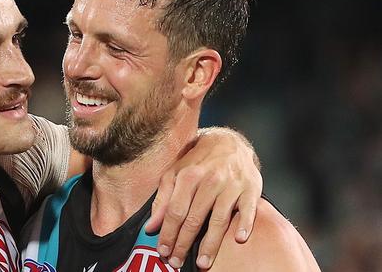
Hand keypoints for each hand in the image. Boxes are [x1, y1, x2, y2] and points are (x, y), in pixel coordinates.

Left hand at [144, 127, 261, 269]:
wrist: (228, 142)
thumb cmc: (197, 162)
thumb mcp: (174, 173)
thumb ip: (162, 199)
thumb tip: (150, 227)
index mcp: (188, 176)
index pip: (174, 211)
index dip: (167, 233)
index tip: (162, 251)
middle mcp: (209, 180)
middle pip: (194, 218)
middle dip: (184, 244)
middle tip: (177, 262)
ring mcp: (231, 185)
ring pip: (219, 220)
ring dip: (210, 244)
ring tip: (202, 263)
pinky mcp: (250, 189)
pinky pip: (248, 210)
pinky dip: (245, 225)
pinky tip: (239, 240)